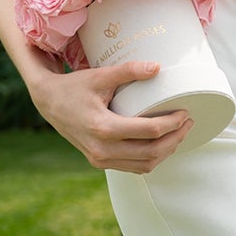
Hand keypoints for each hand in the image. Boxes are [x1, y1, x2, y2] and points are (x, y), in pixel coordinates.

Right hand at [28, 58, 193, 171]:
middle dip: (175, 139)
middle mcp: (102, 149)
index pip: (149, 131)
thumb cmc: (74, 87)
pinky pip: (133, 167)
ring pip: (144, 164)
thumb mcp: (100, 75)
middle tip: (188, 124)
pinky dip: (151, 158)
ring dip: (166, 152)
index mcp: (103, 127)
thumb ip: (129, 70)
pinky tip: (161, 144)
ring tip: (179, 134)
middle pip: (151, 152)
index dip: (172, 123)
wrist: (48, 102)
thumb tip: (158, 67)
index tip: (185, 113)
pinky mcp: (99, 162)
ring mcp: (100, 158)